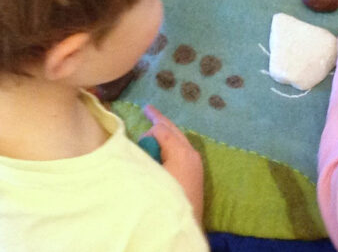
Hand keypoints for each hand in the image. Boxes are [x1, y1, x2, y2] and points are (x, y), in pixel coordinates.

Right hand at [143, 105, 203, 224]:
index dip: (150, 127)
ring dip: (166, 132)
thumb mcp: (152, 175)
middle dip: (160, 120)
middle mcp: (192, 154)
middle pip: (174, 130)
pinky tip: (163, 146)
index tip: (141, 125)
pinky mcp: (196, 173)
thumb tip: (148, 138)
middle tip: (148, 109)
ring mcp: (196, 164)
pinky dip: (171, 144)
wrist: (183, 229)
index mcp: (182, 152)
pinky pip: (182, 150)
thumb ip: (148, 152)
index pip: (163, 129)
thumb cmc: (166, 200)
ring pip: (179, 140)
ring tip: (154, 124)